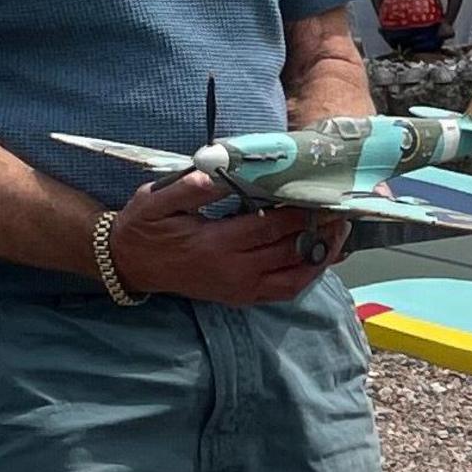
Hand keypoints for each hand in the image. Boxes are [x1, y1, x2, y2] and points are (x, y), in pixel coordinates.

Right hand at [105, 171, 329, 305]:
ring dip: (322, 255)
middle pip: (290, 250)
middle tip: (343, 207)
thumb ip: (190, 188)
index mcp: (215, 243)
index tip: (322, 193)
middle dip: (320, 229)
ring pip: (295, 276)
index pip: (271, 226)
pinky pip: (284, 291)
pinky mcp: (240, 297)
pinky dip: (308, 276)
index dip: (301, 211)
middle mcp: (232, 271)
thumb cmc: (145, 226)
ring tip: (340, 232)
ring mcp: (239, 288)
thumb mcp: (157, 200)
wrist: (128, 264)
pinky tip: (321, 256)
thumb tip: (218, 173)